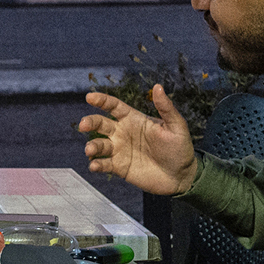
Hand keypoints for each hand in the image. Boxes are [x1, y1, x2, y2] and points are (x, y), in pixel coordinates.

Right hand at [78, 84, 198, 197]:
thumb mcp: (176, 126)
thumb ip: (166, 108)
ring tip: (90, 150)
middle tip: (83, 124)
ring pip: (99, 144)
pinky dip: (96, 164)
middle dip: (90, 122)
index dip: (102, 100)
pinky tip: (94, 165)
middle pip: (100, 123)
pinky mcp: (119, 167)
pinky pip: (103, 164)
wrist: (181, 176)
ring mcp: (120, 150)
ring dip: (92, 146)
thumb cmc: (180, 149)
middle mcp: (123, 133)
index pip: (114, 106)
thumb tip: (158, 87)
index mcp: (134, 119)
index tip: (90, 98)